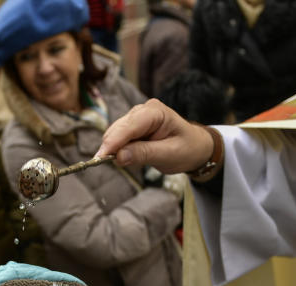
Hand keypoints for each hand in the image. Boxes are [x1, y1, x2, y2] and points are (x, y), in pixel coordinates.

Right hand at [97, 99, 214, 173]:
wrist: (195, 147)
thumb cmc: (187, 149)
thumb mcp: (169, 155)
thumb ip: (144, 154)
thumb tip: (118, 157)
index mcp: (155, 112)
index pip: (129, 126)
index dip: (113, 142)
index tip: (100, 157)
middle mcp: (142, 110)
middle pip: (117, 129)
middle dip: (112, 148)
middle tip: (116, 166)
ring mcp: (135, 117)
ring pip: (114, 134)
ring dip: (116, 150)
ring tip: (133, 162)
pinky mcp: (131, 127)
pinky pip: (118, 139)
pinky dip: (120, 150)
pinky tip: (132, 157)